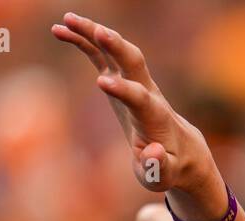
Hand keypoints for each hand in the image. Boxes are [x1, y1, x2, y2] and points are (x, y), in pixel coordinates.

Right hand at [52, 12, 228, 219]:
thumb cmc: (171, 167)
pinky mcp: (120, 81)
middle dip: (117, 47)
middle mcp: (148, 93)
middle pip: (134, 63)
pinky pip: (101, 56)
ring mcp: (133, 83)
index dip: (124, 89)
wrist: (183, 151)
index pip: (141, 98)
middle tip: (98, 31)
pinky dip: (83, 42)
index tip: (101, 82)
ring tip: (67, 20)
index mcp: (156, 118)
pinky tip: (61, 30)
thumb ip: (158, 167)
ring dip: (94, 34)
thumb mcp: (164, 175)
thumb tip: (152, 153)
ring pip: (115, 52)